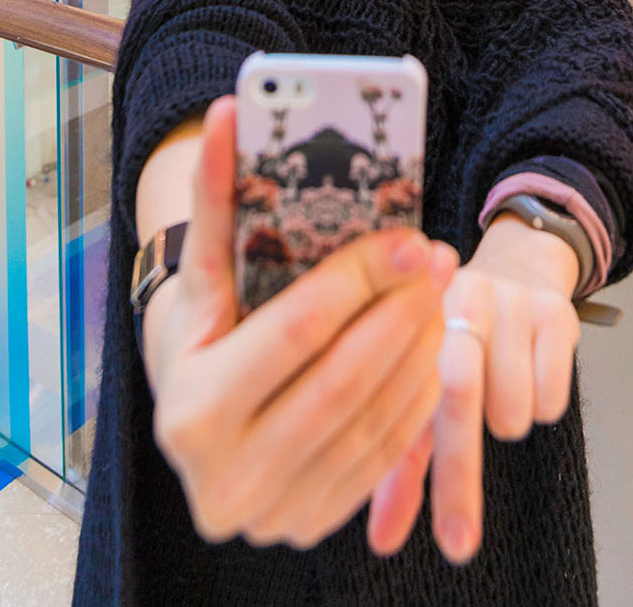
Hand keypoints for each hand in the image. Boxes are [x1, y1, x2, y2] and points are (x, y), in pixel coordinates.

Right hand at [142, 96, 458, 550]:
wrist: (191, 415)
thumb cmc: (204, 329)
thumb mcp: (206, 271)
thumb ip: (218, 194)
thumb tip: (231, 111)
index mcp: (191, 407)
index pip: (299, 329)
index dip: (361, 277)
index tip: (412, 235)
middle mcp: (223, 474)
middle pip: (343, 378)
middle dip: (402, 311)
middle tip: (439, 259)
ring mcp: (269, 511)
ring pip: (371, 420)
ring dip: (420, 352)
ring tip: (441, 296)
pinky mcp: (307, 522)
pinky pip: (380, 458)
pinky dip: (414, 400)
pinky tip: (432, 349)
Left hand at [367, 212, 579, 564]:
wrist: (518, 265)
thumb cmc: (459, 336)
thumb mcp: (423, 384)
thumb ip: (399, 460)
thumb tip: (382, 538)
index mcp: (409, 317)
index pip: (403, 403)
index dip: (408, 481)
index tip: (430, 540)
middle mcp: (453, 299)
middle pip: (458, 397)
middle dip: (459, 479)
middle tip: (460, 540)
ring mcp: (506, 300)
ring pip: (512, 408)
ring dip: (507, 419)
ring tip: (498, 385)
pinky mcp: (553, 309)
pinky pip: (552, 396)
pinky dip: (543, 401)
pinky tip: (529, 366)